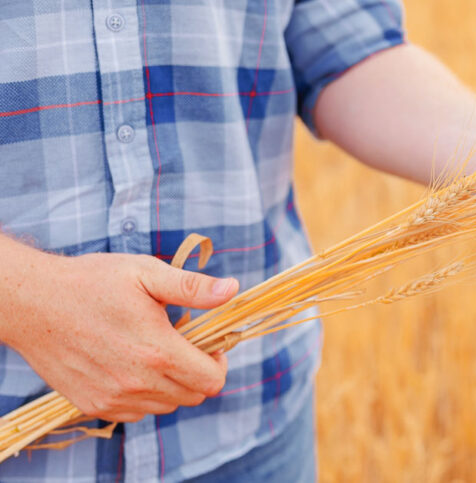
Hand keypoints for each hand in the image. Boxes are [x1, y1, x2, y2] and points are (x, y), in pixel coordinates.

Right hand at [1, 250, 238, 421]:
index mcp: (158, 351)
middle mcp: (137, 382)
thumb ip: (193, 288)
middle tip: (182, 343)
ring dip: (171, 384)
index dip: (218, 361)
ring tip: (154, 351)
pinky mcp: (93, 405)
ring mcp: (113, 398)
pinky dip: (143, 395)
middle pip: (193, 396)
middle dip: (198, 371)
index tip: (208, 342)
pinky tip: (131, 365)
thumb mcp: (147, 273)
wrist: (33, 302)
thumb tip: (232, 289)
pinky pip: (136, 412)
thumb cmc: (93, 282)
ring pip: (165, 405)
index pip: (212, 380)